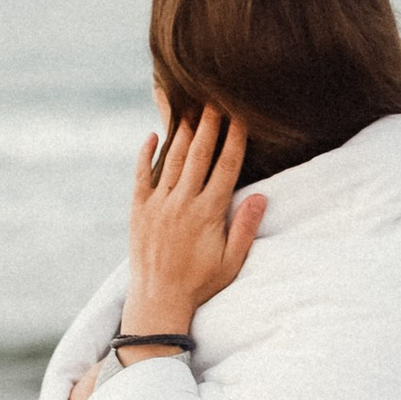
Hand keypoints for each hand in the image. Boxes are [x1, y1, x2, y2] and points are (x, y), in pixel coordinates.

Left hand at [123, 106, 264, 339]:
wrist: (158, 299)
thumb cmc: (201, 282)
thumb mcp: (231, 260)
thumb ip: (245, 227)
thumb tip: (261, 196)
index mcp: (208, 212)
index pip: (226, 167)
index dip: (234, 140)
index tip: (240, 118)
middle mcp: (183, 202)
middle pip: (199, 155)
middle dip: (209, 126)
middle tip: (215, 100)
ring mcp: (159, 204)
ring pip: (172, 160)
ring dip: (183, 133)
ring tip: (191, 110)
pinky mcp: (139, 209)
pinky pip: (141, 175)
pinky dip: (146, 154)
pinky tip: (152, 136)